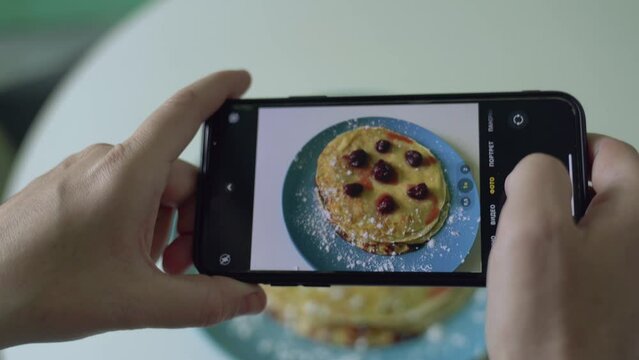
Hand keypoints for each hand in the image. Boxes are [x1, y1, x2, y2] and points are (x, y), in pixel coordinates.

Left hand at [0, 70, 265, 347]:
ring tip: (147, 268)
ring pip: (151, 188)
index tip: (241, 82)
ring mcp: (85, 173)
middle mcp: (105, 162)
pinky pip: (123, 193)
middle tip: (181, 262)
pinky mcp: (72, 186)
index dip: (218, 90)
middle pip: (177, 174)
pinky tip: (123, 260)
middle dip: (193, 219)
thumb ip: (203, 302)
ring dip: (165, 225)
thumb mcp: (137, 300)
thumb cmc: (36, 286)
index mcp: (127, 174)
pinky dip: (138, 222)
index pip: (183, 112)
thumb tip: (246, 297)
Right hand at [486, 135, 638, 358]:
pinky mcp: (606, 299)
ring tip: (517, 260)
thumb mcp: (533, 230)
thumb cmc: (553, 321)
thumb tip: (534, 168)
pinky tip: (527, 286)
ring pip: (577, 227)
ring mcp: (625, 274)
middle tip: (515, 221)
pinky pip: (575, 261)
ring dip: (542, 234)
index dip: (560, 149)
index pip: (606, 149)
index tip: (525, 169)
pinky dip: (548, 263)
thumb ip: (534, 176)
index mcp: (637, 211)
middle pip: (590, 189)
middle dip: (544, 198)